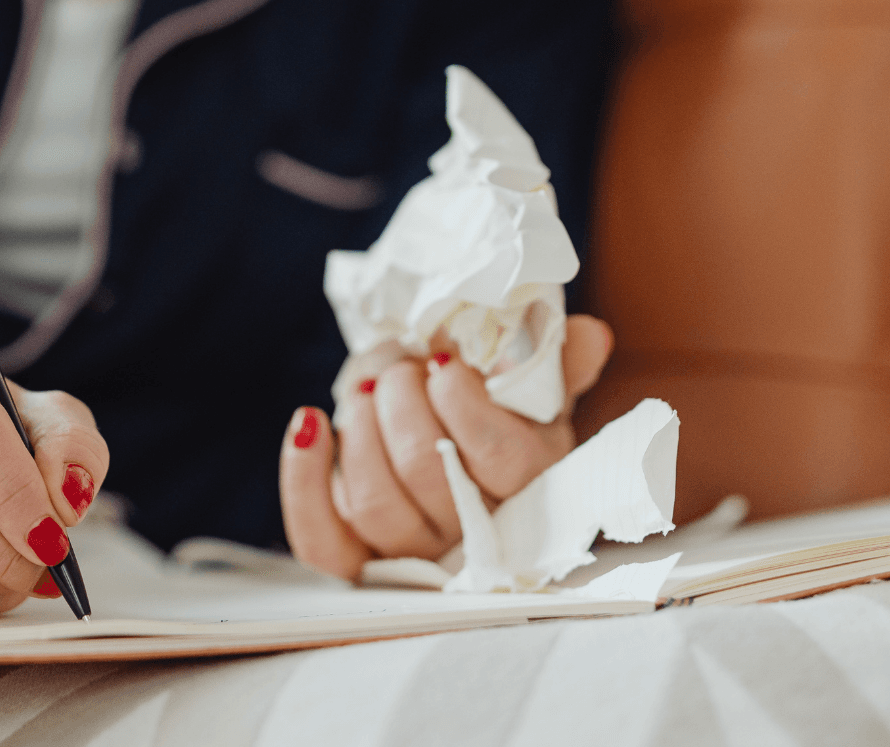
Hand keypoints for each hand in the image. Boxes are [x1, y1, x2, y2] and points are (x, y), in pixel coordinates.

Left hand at [279, 314, 613, 579]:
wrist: (448, 450)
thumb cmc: (497, 419)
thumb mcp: (535, 393)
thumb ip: (559, 363)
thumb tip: (586, 335)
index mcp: (530, 488)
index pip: (502, 460)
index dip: (465, 404)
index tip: (442, 361)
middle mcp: (471, 533)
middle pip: (428, 473)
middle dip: (403, 403)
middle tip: (400, 369)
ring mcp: (408, 550)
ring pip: (375, 502)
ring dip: (360, 430)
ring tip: (366, 388)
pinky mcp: (350, 553)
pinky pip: (319, 536)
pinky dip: (303, 479)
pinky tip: (308, 422)